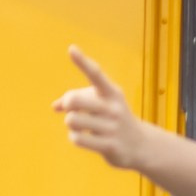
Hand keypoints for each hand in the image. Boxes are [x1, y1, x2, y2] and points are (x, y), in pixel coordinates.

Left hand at [54, 48, 149, 173]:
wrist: (141, 145)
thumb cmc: (114, 119)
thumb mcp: (101, 105)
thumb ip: (78, 101)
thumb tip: (55, 106)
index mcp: (111, 92)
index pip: (95, 74)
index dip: (82, 62)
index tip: (71, 49)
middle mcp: (113, 107)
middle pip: (74, 100)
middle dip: (67, 104)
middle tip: (71, 109)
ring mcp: (112, 127)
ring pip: (72, 120)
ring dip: (71, 124)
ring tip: (80, 126)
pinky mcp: (109, 145)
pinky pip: (78, 139)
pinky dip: (75, 137)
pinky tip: (83, 138)